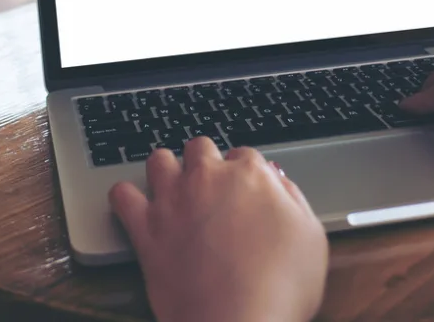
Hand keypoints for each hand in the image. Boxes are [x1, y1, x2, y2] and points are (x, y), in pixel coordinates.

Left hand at [109, 139, 328, 321]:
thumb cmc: (281, 286)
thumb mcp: (311, 236)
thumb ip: (293, 198)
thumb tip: (277, 179)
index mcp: (249, 174)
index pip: (244, 154)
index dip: (246, 174)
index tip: (246, 192)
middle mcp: (207, 177)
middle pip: (200, 147)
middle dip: (205, 162)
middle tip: (211, 190)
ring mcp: (173, 200)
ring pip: (159, 159)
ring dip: (166, 170)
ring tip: (173, 190)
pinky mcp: (145, 229)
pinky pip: (122, 195)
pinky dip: (126, 197)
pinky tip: (136, 207)